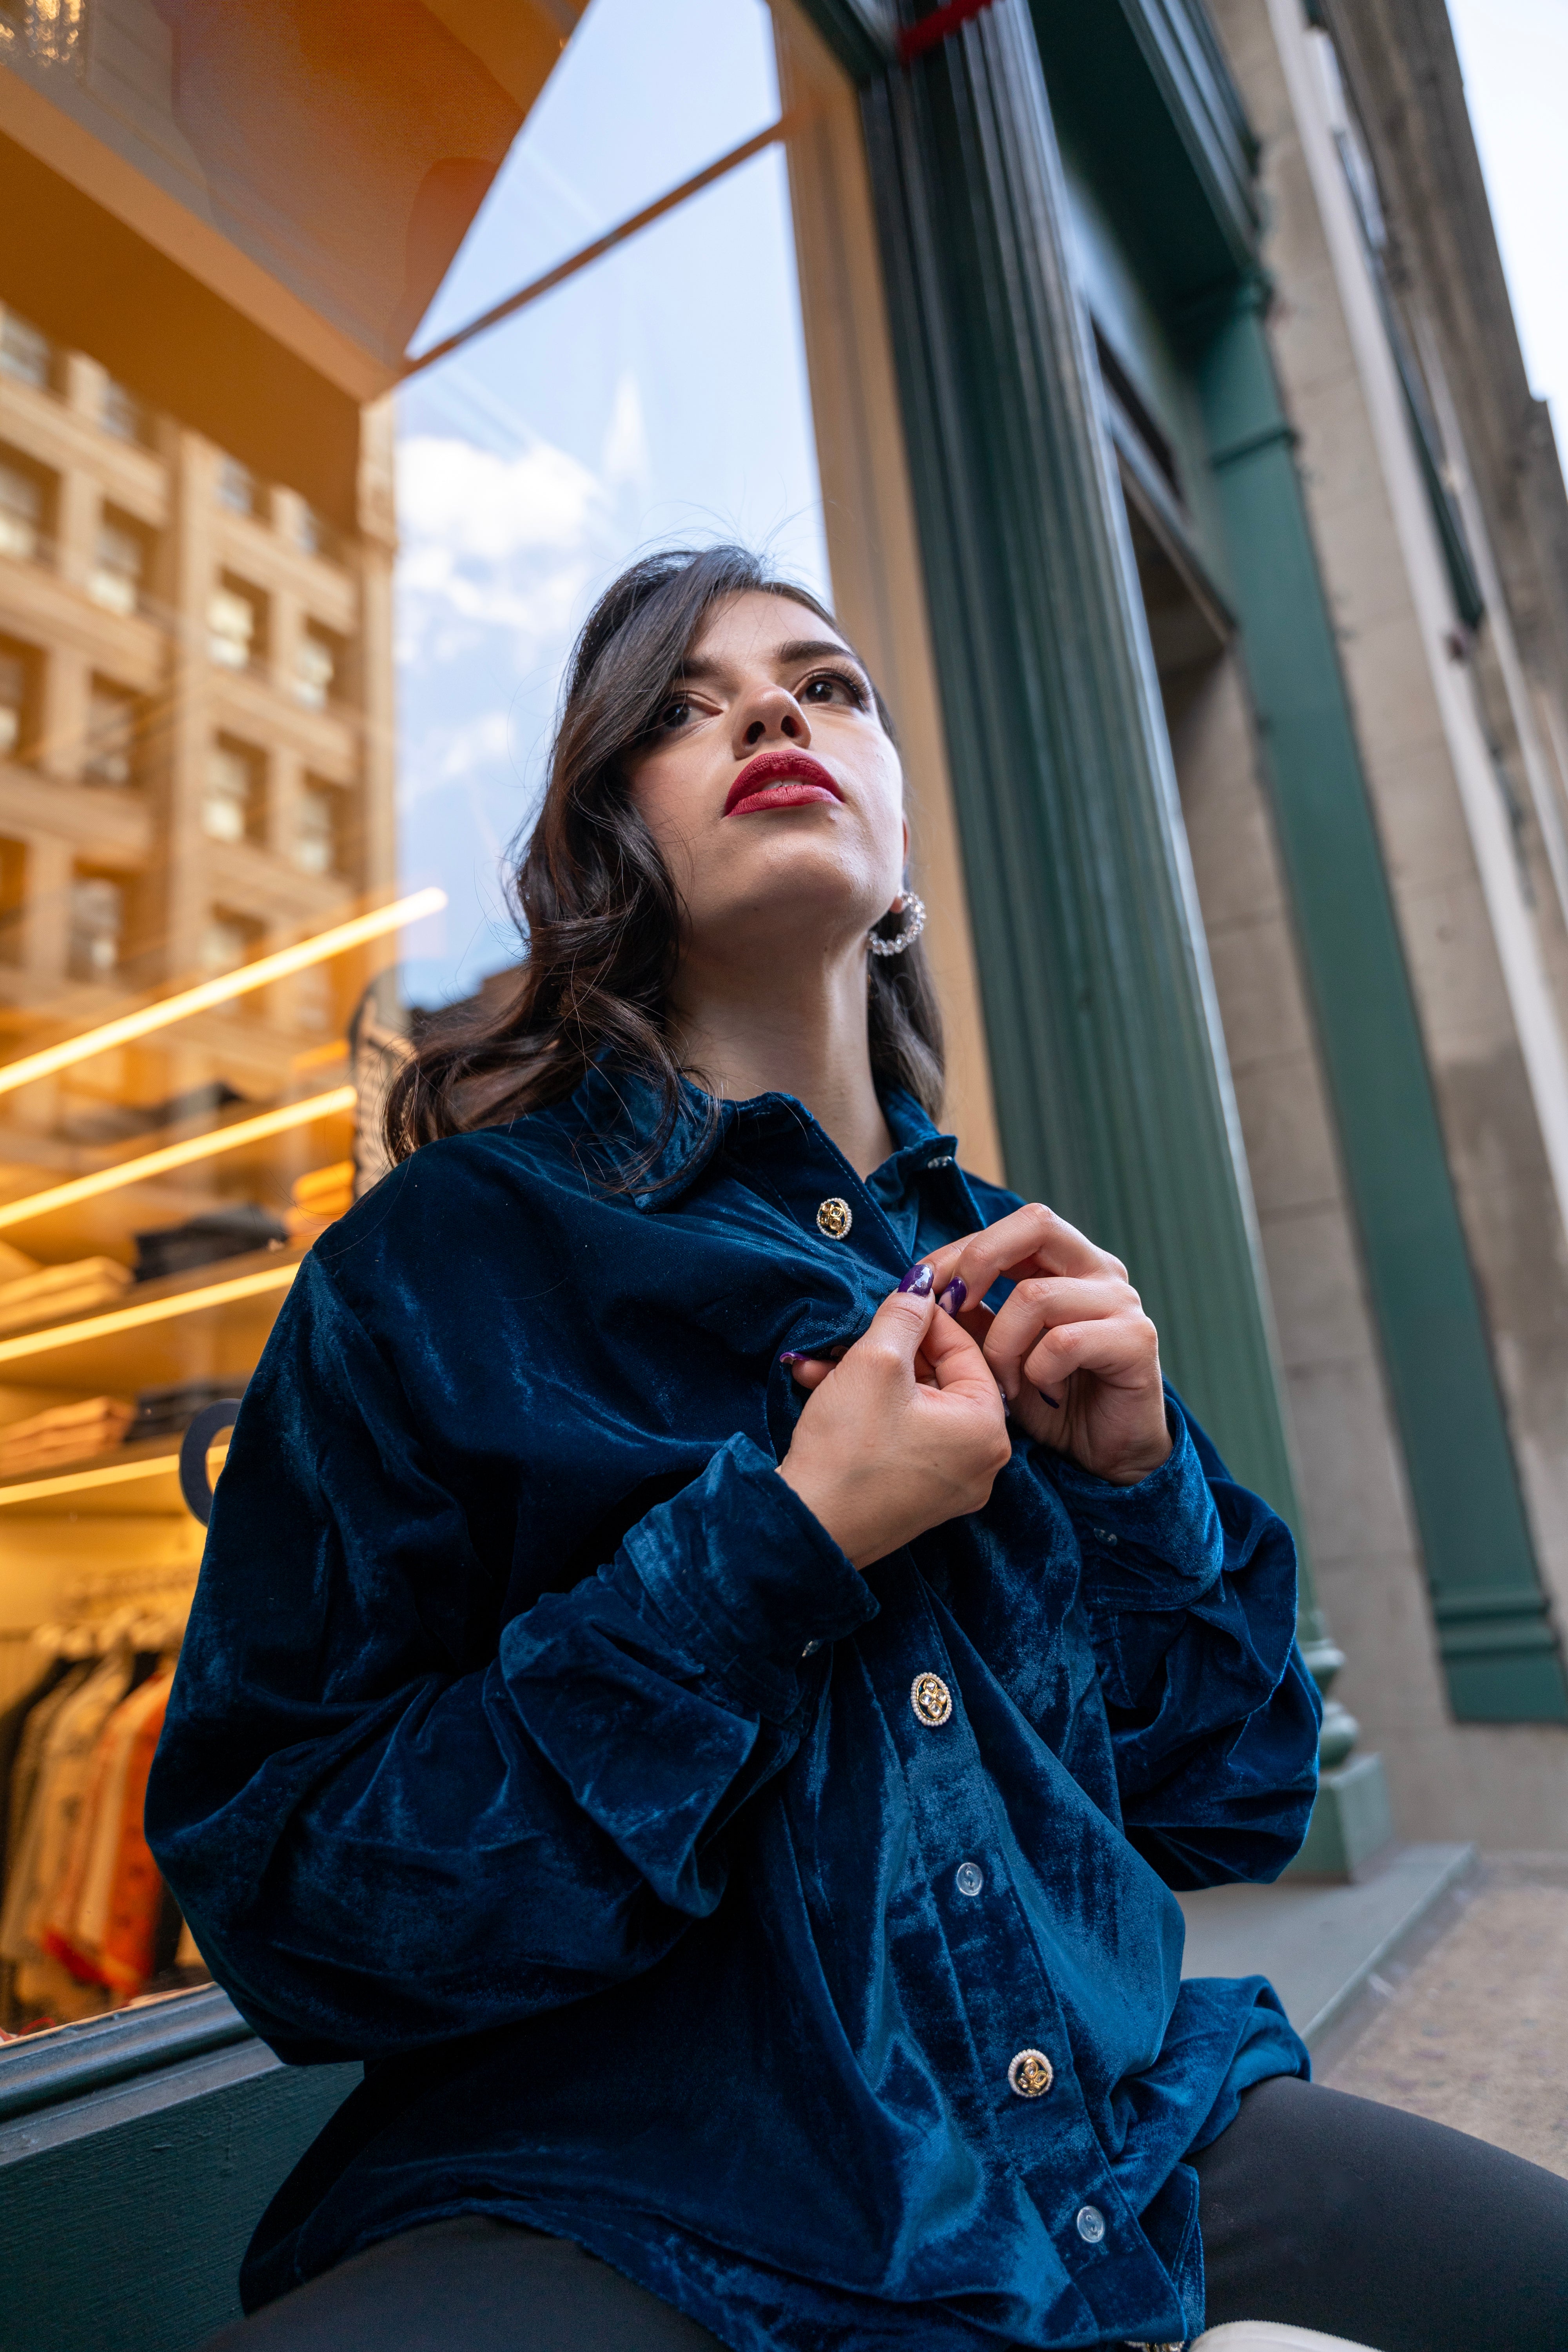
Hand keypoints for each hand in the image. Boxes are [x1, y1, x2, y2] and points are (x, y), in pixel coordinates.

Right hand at [778, 1279, 1010, 1567]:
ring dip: (869, 1378)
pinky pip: (905, 1437)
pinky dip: (871, 1412)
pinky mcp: (920, 1499)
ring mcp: (952, 1486)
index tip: (889, 1302)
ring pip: (915, 1406)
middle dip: (888, 1351)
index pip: (965, 1349)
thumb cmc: (847, 1448)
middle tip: (849, 1335)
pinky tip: (824, 1391)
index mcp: (989, 1430)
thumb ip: (904, 1315)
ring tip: (821, 1364)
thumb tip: (923, 1284)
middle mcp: (983, 1463)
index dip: (923, 1318)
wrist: (808, 1527)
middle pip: (940, 1379)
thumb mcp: (876, 1363)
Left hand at [919, 1204, 1170, 1485]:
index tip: (926, 1286)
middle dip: (981, 1261)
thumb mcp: (1000, 1350)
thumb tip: (926, 1287)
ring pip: (1037, 1295)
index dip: (963, 1250)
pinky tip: (1043, 1392)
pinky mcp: (1135, 1340)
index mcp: (1069, 1261)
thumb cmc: (1050, 1397)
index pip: (1014, 1225)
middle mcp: (1100, 1269)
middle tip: (954, 1308)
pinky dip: (1039, 1371)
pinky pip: (1064, 1342)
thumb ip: (973, 1315)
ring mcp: (1121, 1302)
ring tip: (1004, 1382)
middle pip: (1036, 1224)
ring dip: (1003, 1345)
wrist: (1108, 1451)